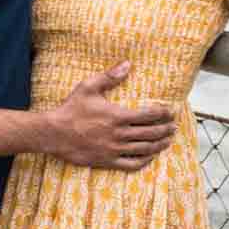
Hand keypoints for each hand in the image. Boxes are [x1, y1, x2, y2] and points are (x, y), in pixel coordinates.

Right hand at [44, 62, 176, 170]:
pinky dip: (144, 161)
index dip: (163, 113)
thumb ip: (110, 76)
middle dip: (165, 129)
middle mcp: (119, 134)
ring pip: (144, 149)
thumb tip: (127, 64)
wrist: (54, 133)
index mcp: (117, 115)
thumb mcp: (88, 87)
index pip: (148, 115)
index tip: (171, 111)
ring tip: (168, 140)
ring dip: (159, 144)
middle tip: (174, 126)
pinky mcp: (107, 161)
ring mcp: (114, 149)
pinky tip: (150, 157)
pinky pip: (131, 164)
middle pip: (150, 132)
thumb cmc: (71, 109)